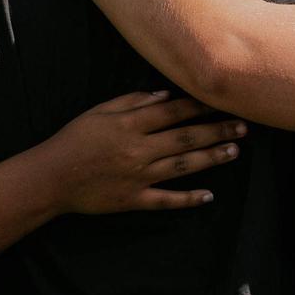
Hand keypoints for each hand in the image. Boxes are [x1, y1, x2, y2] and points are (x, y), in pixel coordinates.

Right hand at [36, 92, 244, 213]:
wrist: (51, 178)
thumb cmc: (74, 139)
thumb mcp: (99, 111)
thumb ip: (133, 101)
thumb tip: (165, 94)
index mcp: (130, 124)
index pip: (174, 112)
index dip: (201, 106)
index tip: (223, 100)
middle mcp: (139, 149)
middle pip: (186, 137)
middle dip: (217, 130)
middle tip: (244, 126)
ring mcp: (138, 176)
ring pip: (183, 166)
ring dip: (211, 158)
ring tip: (235, 151)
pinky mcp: (133, 200)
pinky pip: (166, 200)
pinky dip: (187, 199)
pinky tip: (208, 196)